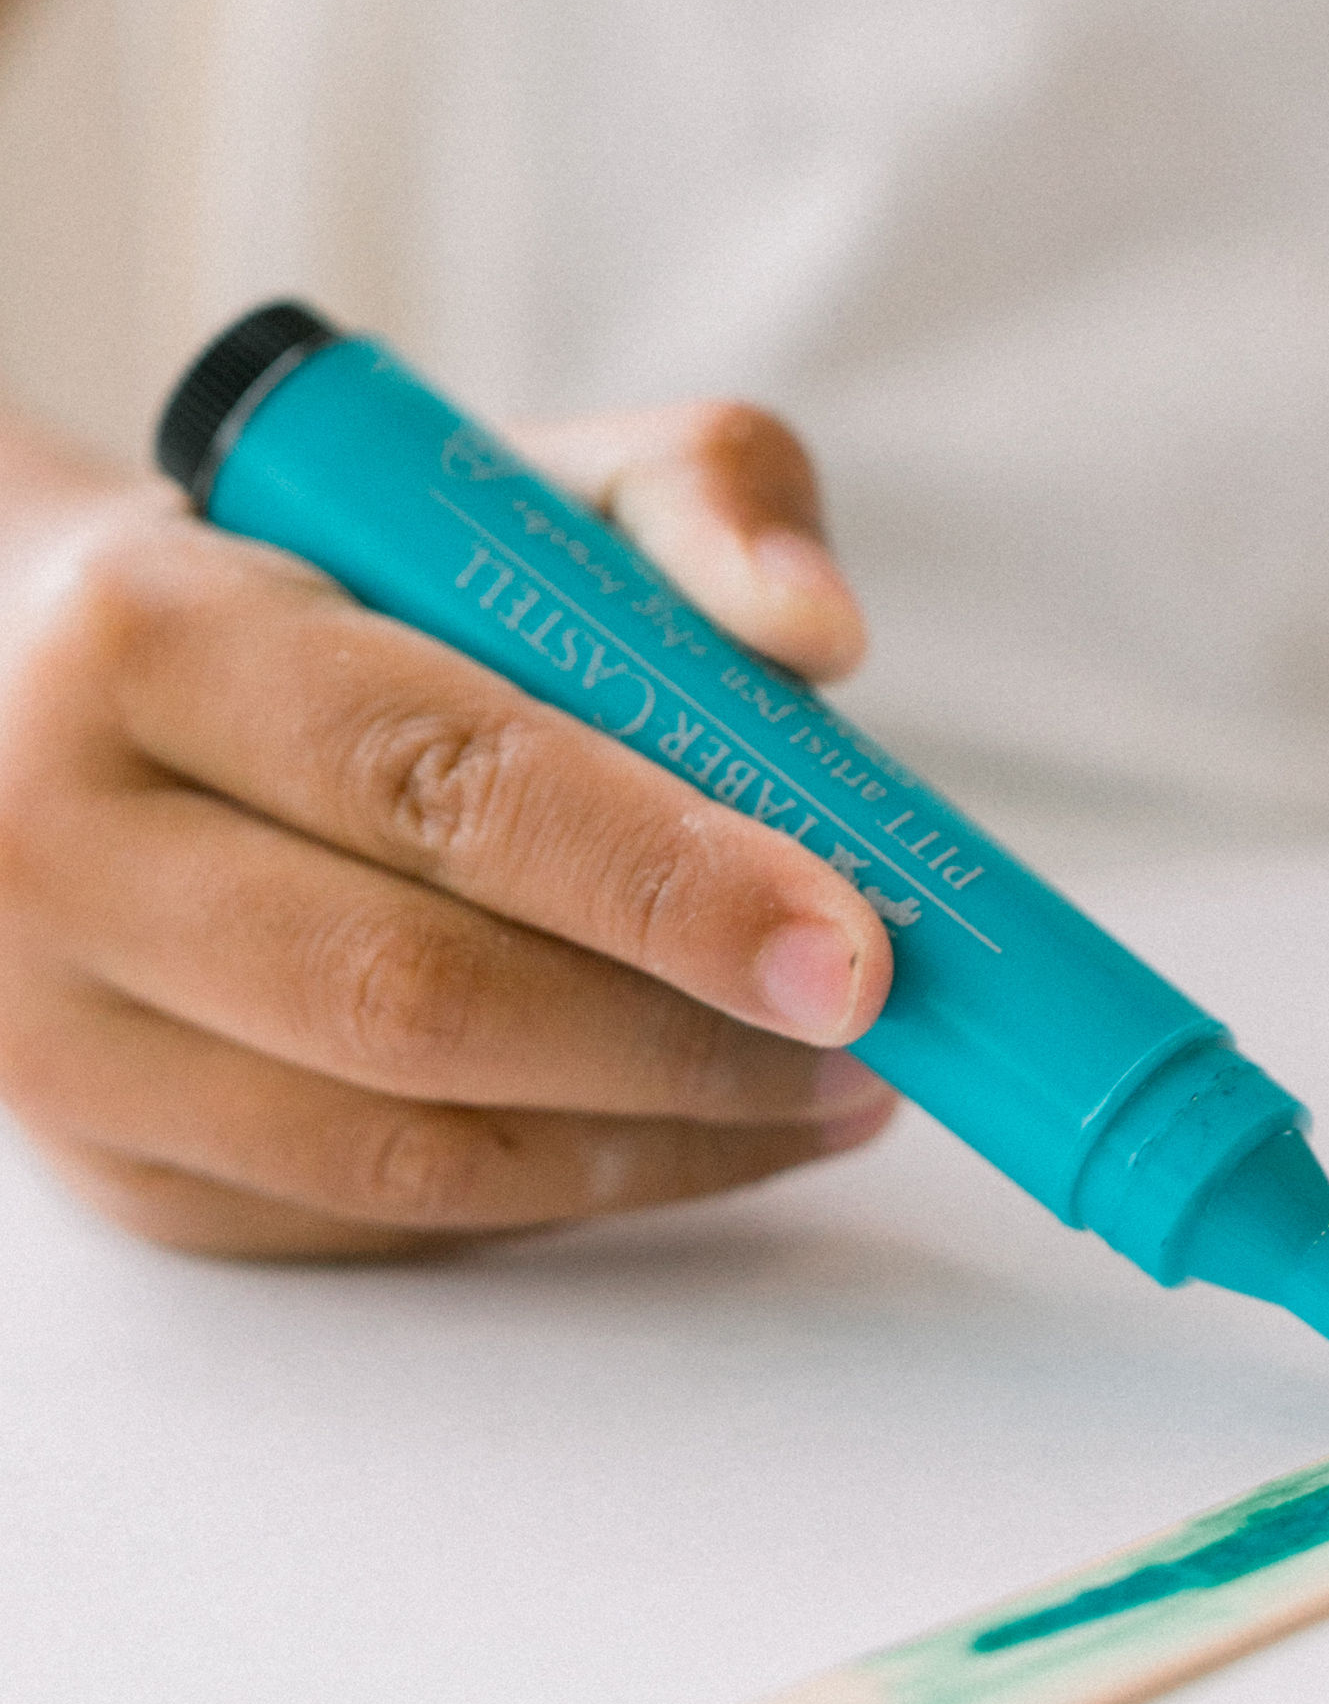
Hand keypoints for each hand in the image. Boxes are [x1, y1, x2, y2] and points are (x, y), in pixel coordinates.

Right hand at [0, 397, 895, 1255]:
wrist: (50, 688)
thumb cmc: (332, 580)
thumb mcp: (498, 480)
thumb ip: (693, 492)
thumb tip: (815, 633)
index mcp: (151, 633)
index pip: (432, 779)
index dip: (658, 875)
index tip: (846, 940)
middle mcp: (59, 847)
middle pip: (412, 998)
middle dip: (681, 1038)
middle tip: (871, 1029)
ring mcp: (63, 1037)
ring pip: (399, 1152)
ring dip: (657, 1140)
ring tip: (830, 1086)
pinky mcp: (114, 1171)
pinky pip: (378, 1224)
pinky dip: (572, 1190)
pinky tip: (700, 1129)